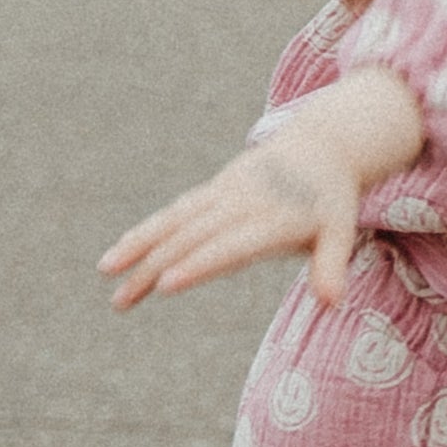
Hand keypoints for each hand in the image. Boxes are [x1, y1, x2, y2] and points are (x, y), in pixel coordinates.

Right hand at [99, 68, 426, 311]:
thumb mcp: (342, 230)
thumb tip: (332, 302)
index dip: (197, 265)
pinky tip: (122, 252)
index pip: (228, 246)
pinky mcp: (211, 190)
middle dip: (151, 269)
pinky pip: (173, 211)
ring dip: (136, 246)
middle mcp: (239, 204)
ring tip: (104, 272)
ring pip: (171, 222)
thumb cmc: (331, 198)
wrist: (321, 143)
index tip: (164, 286)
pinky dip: (146, 230)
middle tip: (119, 302)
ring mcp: (221, 194)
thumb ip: (331, 265)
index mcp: (270, 218)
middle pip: (188, 239)